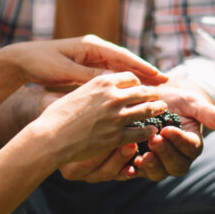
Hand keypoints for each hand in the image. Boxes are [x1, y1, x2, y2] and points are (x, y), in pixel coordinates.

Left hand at [8, 35, 166, 88]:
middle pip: (125, 62)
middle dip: (145, 72)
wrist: (21, 61)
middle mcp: (93, 49)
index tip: (159, 75)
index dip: (142, 67)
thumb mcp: (66, 71)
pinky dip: (121, 82)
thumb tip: (113, 83)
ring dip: (136, 78)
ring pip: (119, 69)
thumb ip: (89, 76)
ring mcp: (90, 58)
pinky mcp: (85, 67)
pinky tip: (133, 92)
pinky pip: (109, 74)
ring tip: (155, 89)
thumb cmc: (41, 63)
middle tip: (166, 83)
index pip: (122, 56)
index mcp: (90, 46)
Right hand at [33, 72, 167, 167]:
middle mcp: (113, 96)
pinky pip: (143, 131)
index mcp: (101, 82)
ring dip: (157, 110)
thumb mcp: (76, 93)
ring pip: (148, 110)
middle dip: (153, 94)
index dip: (138, 83)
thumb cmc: (57, 115)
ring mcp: (117, 117)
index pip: (130, 77)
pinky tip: (152, 131)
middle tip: (158, 98)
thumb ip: (92, 90)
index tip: (140, 88)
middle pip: (144, 91)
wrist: (52, 136)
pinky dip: (150, 131)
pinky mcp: (118, 136)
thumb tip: (97, 90)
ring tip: (161, 110)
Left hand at [131, 78, 214, 181]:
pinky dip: (131, 172)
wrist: (152, 103)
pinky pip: (137, 173)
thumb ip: (208, 114)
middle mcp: (177, 158)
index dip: (179, 141)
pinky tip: (125, 166)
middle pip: (175, 165)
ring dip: (149, 166)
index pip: (190, 148)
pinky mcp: (140, 164)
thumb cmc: (176, 100)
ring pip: (157, 172)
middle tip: (153, 140)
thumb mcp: (191, 103)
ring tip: (139, 155)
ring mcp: (158, 163)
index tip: (168, 129)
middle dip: (165, 154)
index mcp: (192, 145)